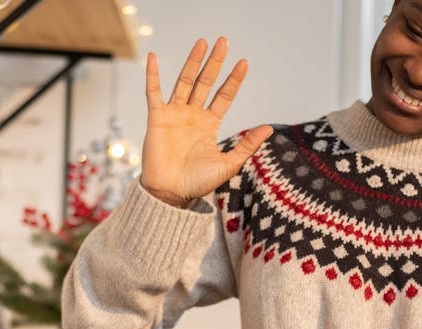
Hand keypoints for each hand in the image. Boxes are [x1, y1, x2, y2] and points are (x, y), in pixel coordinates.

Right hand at [140, 37, 273, 207]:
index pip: (224, 96)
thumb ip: (247, 145)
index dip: (233, 80)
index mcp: (209, 124)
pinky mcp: (157, 118)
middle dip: (215, 63)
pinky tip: (153, 57)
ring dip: (193, 62)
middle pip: (205, 82)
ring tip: (202, 42)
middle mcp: (192, 115)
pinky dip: (152, 75)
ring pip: (184, 82)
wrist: (171, 193)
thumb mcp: (228, 163)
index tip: (244, 63)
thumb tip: (269, 128)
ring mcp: (174, 114)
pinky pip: (153, 92)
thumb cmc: (198, 183)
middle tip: (224, 41)